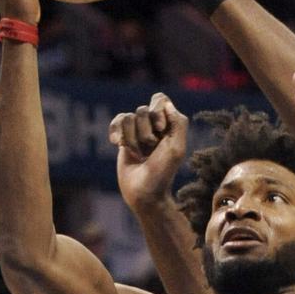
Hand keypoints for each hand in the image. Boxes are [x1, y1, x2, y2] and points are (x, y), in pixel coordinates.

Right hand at [110, 93, 188, 209]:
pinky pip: (116, 122)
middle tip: (150, 150)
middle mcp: (154, 125)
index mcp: (170, 124)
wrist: (144, 193)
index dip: (157, 112)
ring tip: (138, 154)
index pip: (160, 100)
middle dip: (144, 132)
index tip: (161, 131)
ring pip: (127, 118)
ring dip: (132, 139)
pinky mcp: (123, 138)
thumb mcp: (176, 148)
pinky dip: (116, 133)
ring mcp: (137, 131)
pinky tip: (117, 144)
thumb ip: (178, 122)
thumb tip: (166, 103)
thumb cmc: (162, 173)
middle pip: (143, 110)